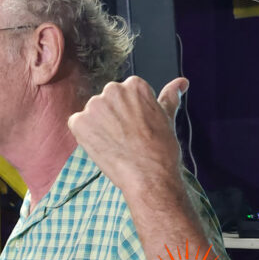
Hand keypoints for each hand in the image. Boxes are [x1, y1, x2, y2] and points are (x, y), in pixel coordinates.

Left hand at [67, 76, 188, 197]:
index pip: (125, 95)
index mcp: (134, 85)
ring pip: (92, 114)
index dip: (131, 114)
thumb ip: (169, 96)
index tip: (137, 127)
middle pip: (107, 102)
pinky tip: (102, 147)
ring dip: (99, 127)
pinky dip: (86, 137)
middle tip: (127, 137)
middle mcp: (113, 90)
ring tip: (116, 144)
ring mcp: (94, 106)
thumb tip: (181, 83)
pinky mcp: (79, 122)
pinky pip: (77, 125)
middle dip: (113, 117)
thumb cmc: (161, 150)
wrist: (149, 176)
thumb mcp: (167, 118)